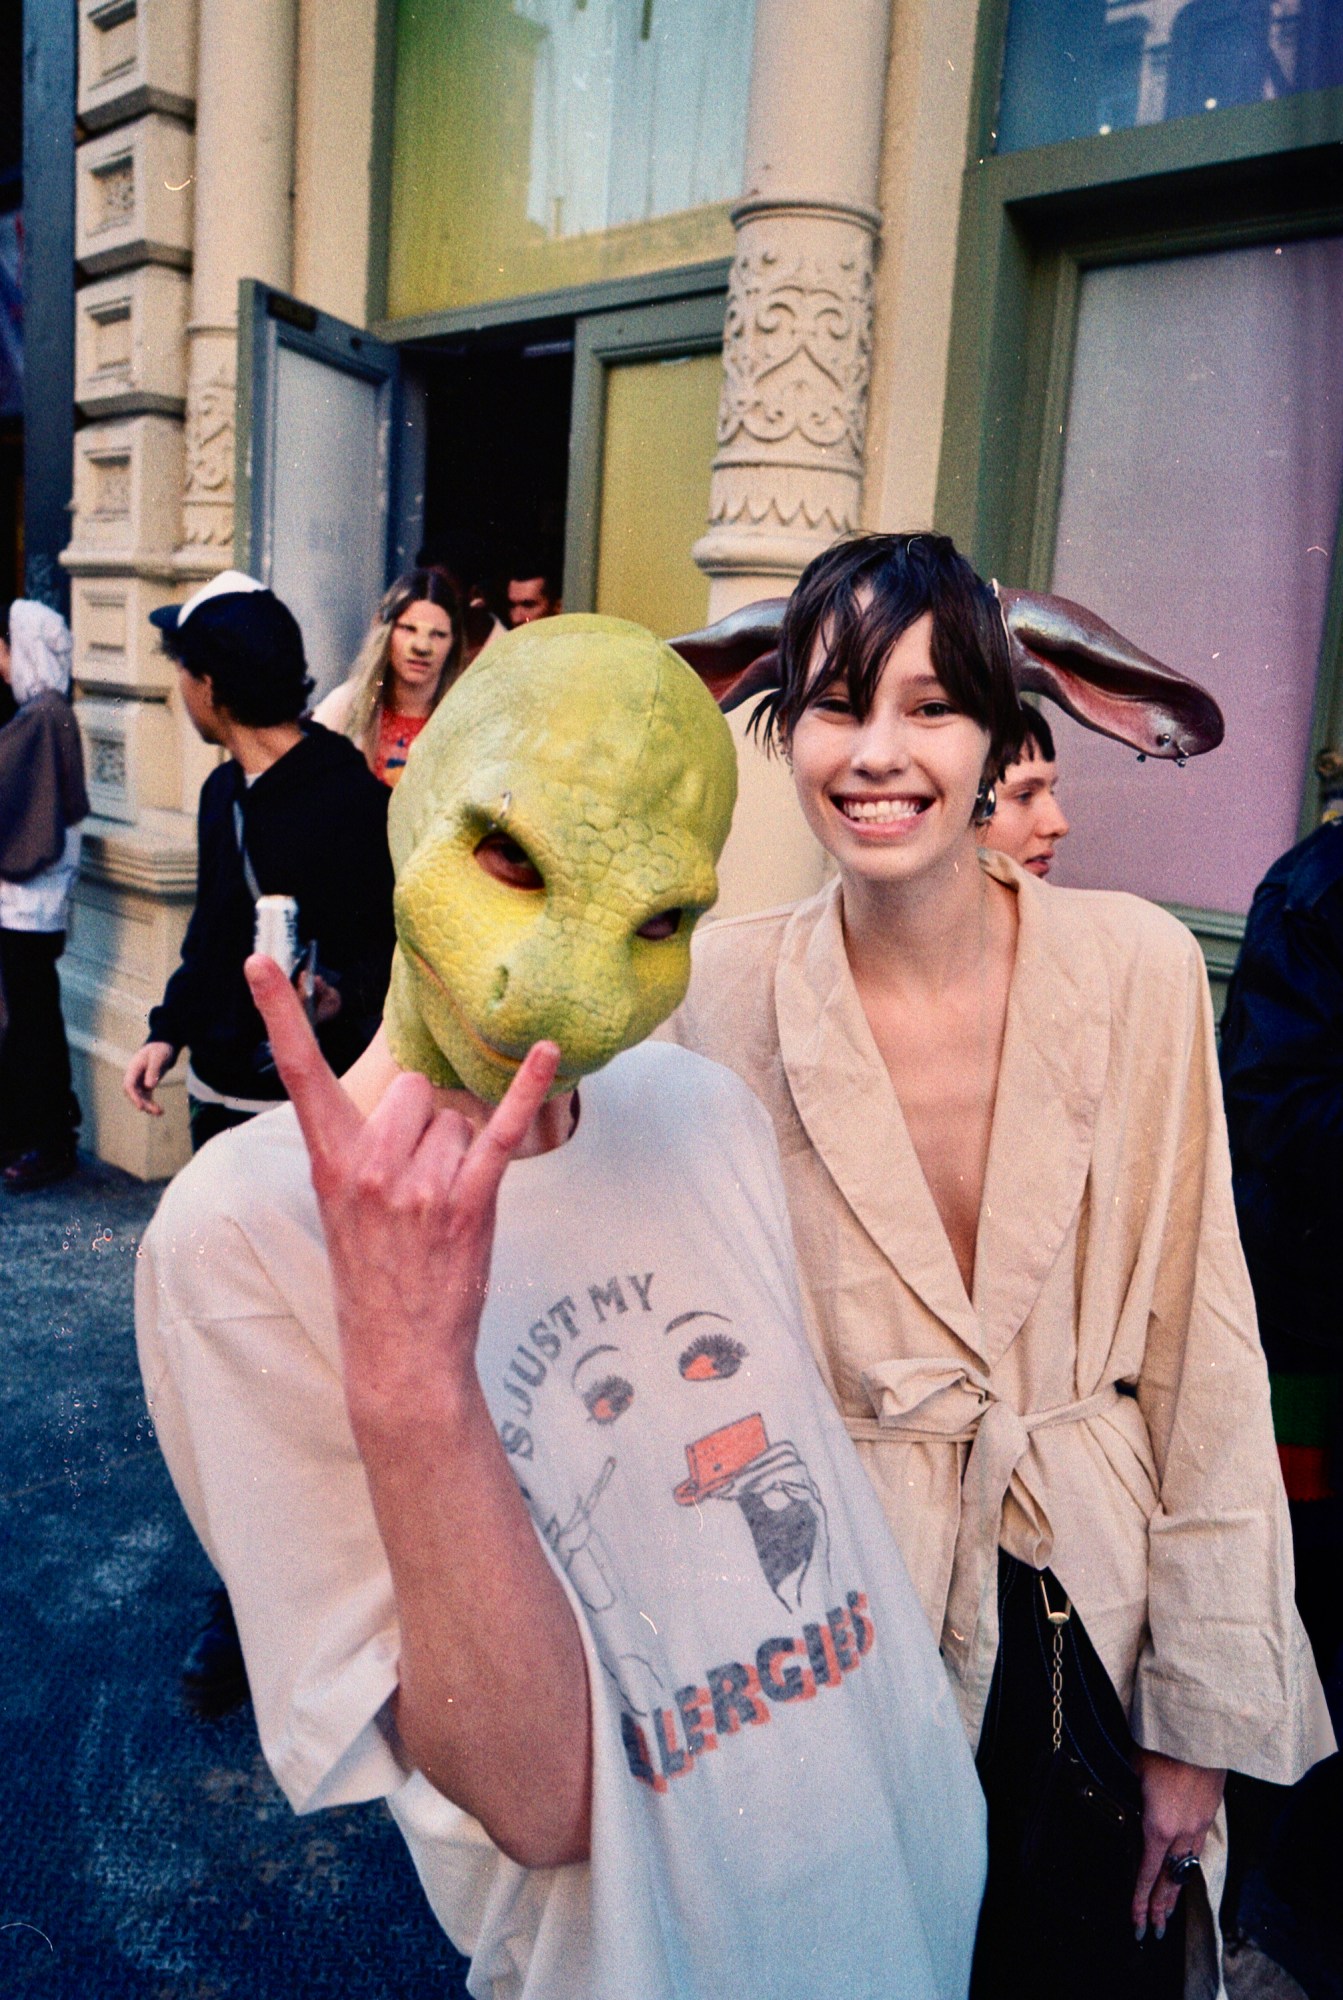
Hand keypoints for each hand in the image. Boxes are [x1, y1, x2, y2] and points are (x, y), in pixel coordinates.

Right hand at [123, 1040, 176, 1113]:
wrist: (164, 1045)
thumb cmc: (160, 1049)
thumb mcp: (158, 1058)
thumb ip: (153, 1071)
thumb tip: (149, 1086)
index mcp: (134, 1068)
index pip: (129, 1085)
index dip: (133, 1097)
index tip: (141, 1106)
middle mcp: (134, 1076)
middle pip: (133, 1093)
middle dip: (142, 1103)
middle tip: (154, 1111)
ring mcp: (139, 1081)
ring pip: (140, 1097)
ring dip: (148, 1106)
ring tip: (160, 1112)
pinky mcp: (146, 1084)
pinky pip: (147, 1097)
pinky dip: (152, 1104)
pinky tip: (159, 1111)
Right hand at [244, 953, 559, 1429]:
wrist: (398, 1352)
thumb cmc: (375, 1277)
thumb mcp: (343, 1210)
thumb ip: (363, 1152)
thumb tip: (413, 1103)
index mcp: (330, 1163)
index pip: (298, 1074)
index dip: (278, 1015)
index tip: (258, 959)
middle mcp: (369, 1166)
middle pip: (415, 1089)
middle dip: (427, 1124)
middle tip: (418, 1185)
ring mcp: (417, 1185)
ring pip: (456, 1119)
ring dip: (461, 1153)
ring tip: (442, 1210)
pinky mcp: (467, 1201)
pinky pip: (500, 1131)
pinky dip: (528, 1089)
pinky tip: (547, 1053)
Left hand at [1132, 1749, 1225, 1940]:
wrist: (1200, 1731)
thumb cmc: (1161, 1747)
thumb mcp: (1131, 1771)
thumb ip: (1127, 1797)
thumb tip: (1119, 1809)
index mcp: (1158, 1826)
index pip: (1146, 1873)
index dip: (1139, 1899)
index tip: (1135, 1920)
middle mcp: (1181, 1832)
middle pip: (1169, 1880)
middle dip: (1159, 1908)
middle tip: (1152, 1931)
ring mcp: (1199, 1824)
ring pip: (1186, 1867)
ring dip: (1176, 1891)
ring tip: (1168, 1913)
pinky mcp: (1210, 1812)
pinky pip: (1197, 1847)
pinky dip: (1188, 1865)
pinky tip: (1184, 1871)